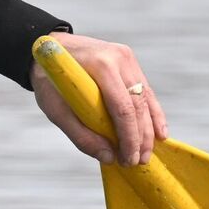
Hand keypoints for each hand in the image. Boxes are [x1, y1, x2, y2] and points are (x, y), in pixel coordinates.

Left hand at [29, 32, 167, 165]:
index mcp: (100, 66)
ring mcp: (127, 58)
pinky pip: (145, 91)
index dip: (129, 138)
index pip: (123, 108)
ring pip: (146, 99)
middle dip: (141, 137)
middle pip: (138, 105)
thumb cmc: (49, 79)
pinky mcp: (130, 62)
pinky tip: (159, 133)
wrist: (49, 47)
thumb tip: (109, 158)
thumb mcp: (55, 109)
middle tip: (139, 161)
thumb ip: (81, 135)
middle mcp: (119, 59)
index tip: (128, 160)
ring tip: (146, 153)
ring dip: (150, 129)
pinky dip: (152, 113)